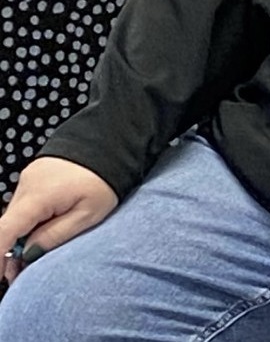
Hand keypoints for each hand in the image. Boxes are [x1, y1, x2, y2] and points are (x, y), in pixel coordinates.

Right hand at [1, 157, 116, 284]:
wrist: (116, 140)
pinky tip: (45, 226)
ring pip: (16, 213)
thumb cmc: (107, 179)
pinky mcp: (37, 172)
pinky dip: (30, 217)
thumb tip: (28, 253)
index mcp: (38, 196)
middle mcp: (27, 183)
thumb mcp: (88, 214)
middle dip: (11, 251)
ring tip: (38, 250)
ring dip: (22, 234)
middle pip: (9, 225)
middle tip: (24, 272)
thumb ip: (54, 236)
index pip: (3, 232)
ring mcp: (31, 175)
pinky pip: (26, 200)